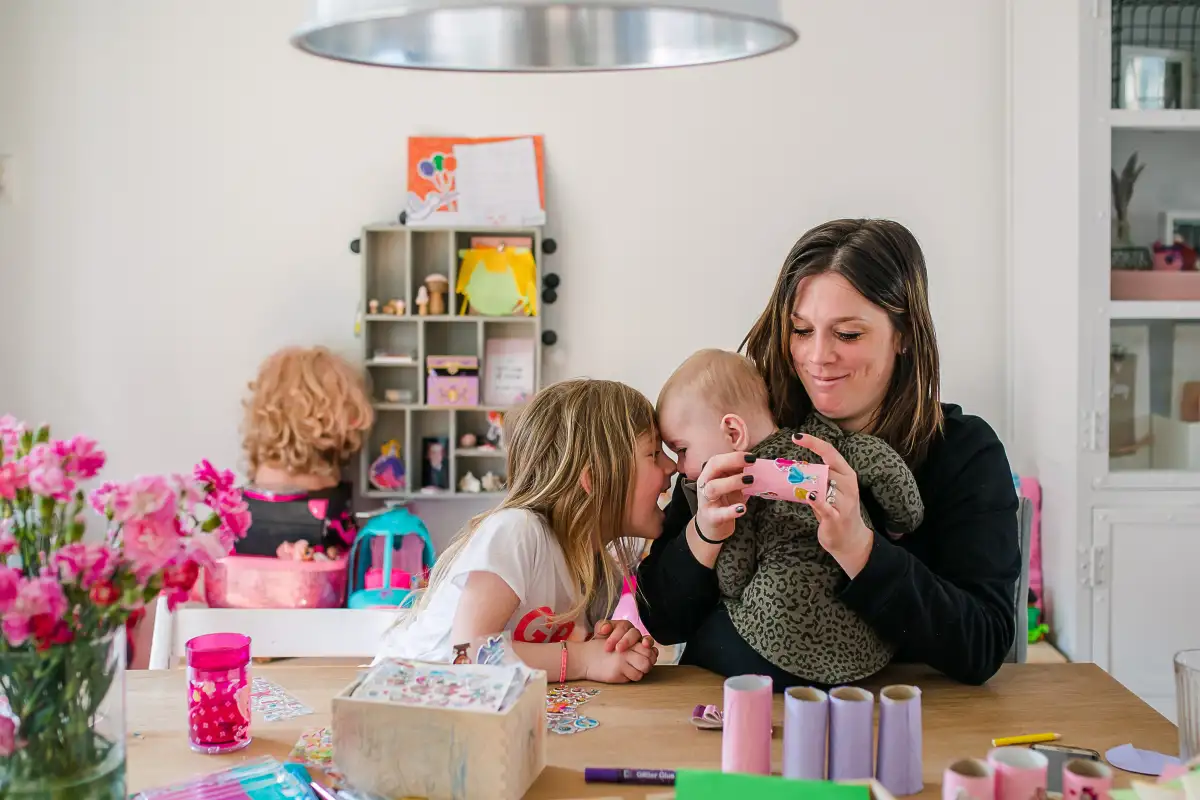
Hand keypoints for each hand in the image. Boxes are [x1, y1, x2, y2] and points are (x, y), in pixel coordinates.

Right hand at [581, 636, 657, 682]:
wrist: (584, 658)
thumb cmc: (601, 650)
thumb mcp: (617, 641)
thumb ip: (634, 644)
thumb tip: (653, 650)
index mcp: (627, 639)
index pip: (648, 646)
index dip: (651, 652)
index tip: (647, 655)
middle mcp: (626, 650)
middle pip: (648, 659)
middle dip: (648, 663)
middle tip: (642, 664)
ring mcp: (622, 662)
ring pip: (643, 670)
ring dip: (641, 671)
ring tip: (633, 669)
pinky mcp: (617, 673)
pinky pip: (633, 677)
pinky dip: (632, 676)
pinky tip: (625, 673)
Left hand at [593, 619, 653, 652]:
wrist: (605, 656)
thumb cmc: (604, 644)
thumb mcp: (600, 634)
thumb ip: (602, 627)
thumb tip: (605, 628)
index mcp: (623, 627)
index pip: (622, 627)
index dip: (615, 636)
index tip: (607, 647)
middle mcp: (634, 634)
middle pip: (634, 633)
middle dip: (626, 641)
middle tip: (618, 649)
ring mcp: (641, 644)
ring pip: (647, 639)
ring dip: (646, 642)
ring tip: (644, 645)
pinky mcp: (646, 654)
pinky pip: (653, 650)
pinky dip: (653, 651)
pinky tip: (651, 653)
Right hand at [692, 451, 754, 542]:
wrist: (710, 526)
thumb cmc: (722, 502)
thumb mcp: (730, 486)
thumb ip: (738, 475)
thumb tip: (755, 464)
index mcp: (709, 475)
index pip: (717, 460)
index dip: (734, 456)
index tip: (751, 456)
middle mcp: (705, 485)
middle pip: (713, 468)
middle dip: (732, 462)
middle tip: (751, 462)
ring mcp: (706, 501)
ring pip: (713, 488)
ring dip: (732, 482)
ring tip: (750, 481)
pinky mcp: (711, 517)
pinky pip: (719, 513)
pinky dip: (731, 510)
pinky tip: (742, 508)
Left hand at [794, 433, 873, 577]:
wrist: (851, 539)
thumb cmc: (837, 511)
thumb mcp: (830, 490)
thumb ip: (817, 478)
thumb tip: (794, 467)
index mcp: (847, 474)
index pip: (831, 452)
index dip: (813, 442)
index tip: (797, 436)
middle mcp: (848, 485)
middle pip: (824, 468)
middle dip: (804, 468)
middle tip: (785, 468)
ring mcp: (844, 502)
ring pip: (822, 486)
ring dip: (805, 484)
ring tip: (792, 484)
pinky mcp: (836, 517)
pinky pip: (824, 506)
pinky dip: (815, 500)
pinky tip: (808, 496)